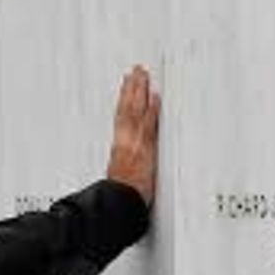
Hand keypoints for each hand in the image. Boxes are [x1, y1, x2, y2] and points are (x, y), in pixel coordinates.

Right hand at [106, 65, 159, 200]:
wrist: (121, 203)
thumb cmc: (121, 195)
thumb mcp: (119, 178)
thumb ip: (124, 166)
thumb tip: (127, 166)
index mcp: (119, 146)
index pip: (121, 116)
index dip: (124, 98)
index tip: (127, 84)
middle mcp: (126, 141)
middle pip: (128, 108)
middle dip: (132, 88)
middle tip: (137, 70)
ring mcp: (135, 143)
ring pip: (136, 111)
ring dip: (140, 92)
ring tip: (143, 75)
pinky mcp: (144, 149)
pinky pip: (147, 124)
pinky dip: (150, 109)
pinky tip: (155, 97)